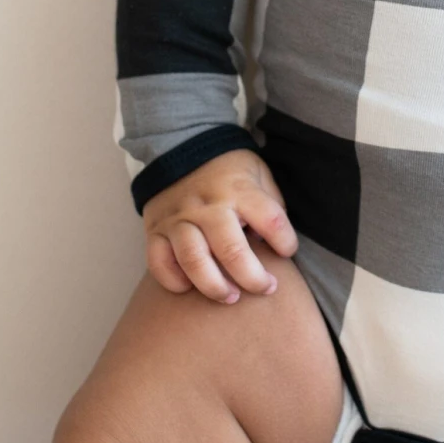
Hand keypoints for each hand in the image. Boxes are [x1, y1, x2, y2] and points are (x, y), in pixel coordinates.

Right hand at [141, 147, 297, 302]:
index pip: (270, 220)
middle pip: (231, 250)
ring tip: (231, 297)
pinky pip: (159, 261)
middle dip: (253, 278)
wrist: (182, 145)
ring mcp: (179, 218)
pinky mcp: (156, 229)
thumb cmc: (229, 169)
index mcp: (240, 189)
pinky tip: (190, 288)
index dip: (285, 242)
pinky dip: (173, 280)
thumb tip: (275, 243)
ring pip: (194, 260)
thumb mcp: (258, 173)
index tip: (287, 252)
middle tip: (266, 288)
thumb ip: (269, 204)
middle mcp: (208, 205)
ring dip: (214, 286)